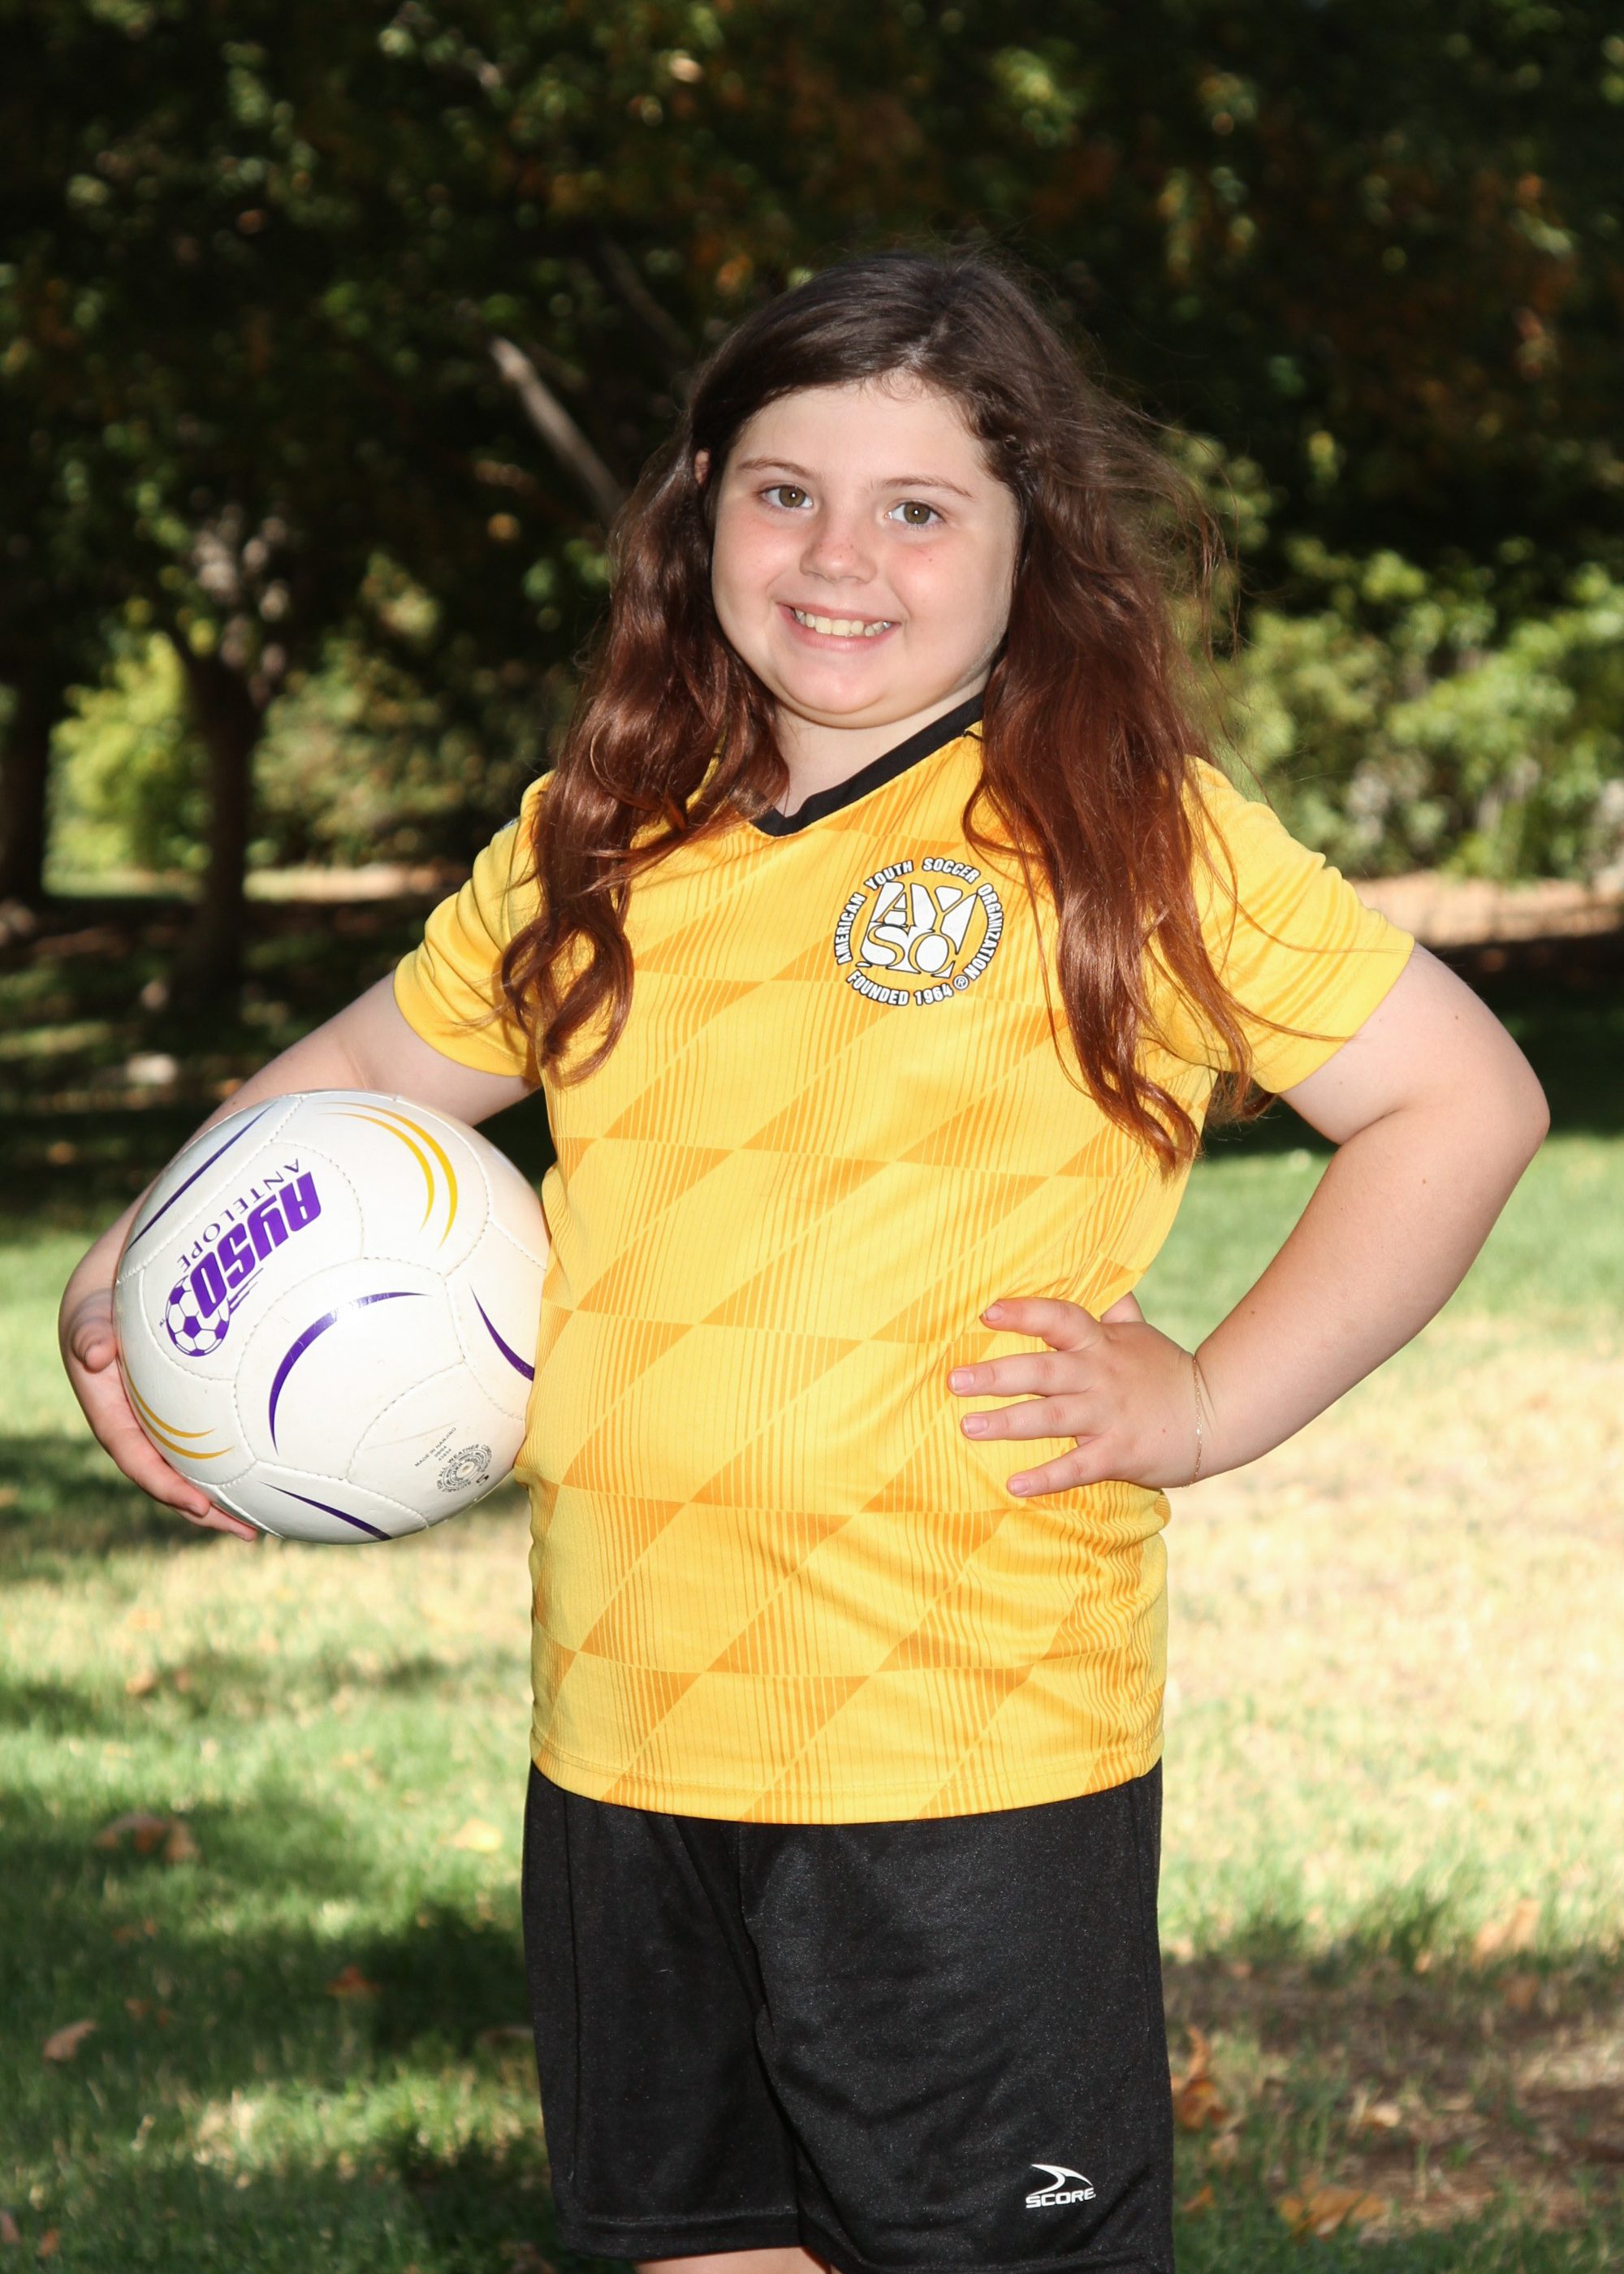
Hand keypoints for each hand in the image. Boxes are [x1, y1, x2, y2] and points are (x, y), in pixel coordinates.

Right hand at [59, 1235, 257, 1541]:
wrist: (120, 1278)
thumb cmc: (105, 1296)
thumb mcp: (91, 1310)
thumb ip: (90, 1331)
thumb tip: (94, 1354)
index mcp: (111, 1413)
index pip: (137, 1459)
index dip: (165, 1486)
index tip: (199, 1506)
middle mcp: (139, 1424)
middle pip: (174, 1476)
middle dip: (208, 1509)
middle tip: (249, 1531)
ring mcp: (166, 1418)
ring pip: (200, 1464)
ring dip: (231, 1492)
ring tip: (273, 1518)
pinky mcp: (193, 1406)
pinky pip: (220, 1435)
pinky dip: (244, 1455)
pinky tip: (285, 1465)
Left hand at [948, 1293, 1199, 1495]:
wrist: (1218, 1413)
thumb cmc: (1166, 1372)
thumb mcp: (1140, 1334)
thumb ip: (1115, 1308)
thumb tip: (1103, 1274)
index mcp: (1102, 1344)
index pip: (1060, 1318)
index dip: (1025, 1313)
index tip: (988, 1312)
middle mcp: (1100, 1376)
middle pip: (1043, 1370)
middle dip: (997, 1374)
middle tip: (955, 1380)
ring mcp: (1109, 1416)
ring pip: (1051, 1417)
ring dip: (1008, 1423)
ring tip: (968, 1426)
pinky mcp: (1119, 1453)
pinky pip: (1077, 1467)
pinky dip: (1046, 1477)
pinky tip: (1014, 1484)